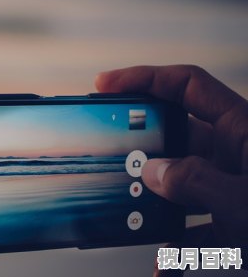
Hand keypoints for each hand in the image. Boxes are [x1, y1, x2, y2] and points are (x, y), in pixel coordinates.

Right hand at [96, 65, 247, 272]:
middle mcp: (238, 154)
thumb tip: (152, 171)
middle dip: (141, 149)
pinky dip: (180, 249)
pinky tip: (165, 268)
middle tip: (109, 160)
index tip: (104, 86)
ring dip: (155, 205)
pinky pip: (200, 230)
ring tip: (130, 216)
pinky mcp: (241, 225)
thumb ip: (194, 183)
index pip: (187, 85)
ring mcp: (238, 190)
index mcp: (245, 130)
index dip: (143, 78)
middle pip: (177, 137)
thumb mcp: (244, 203)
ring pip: (182, 186)